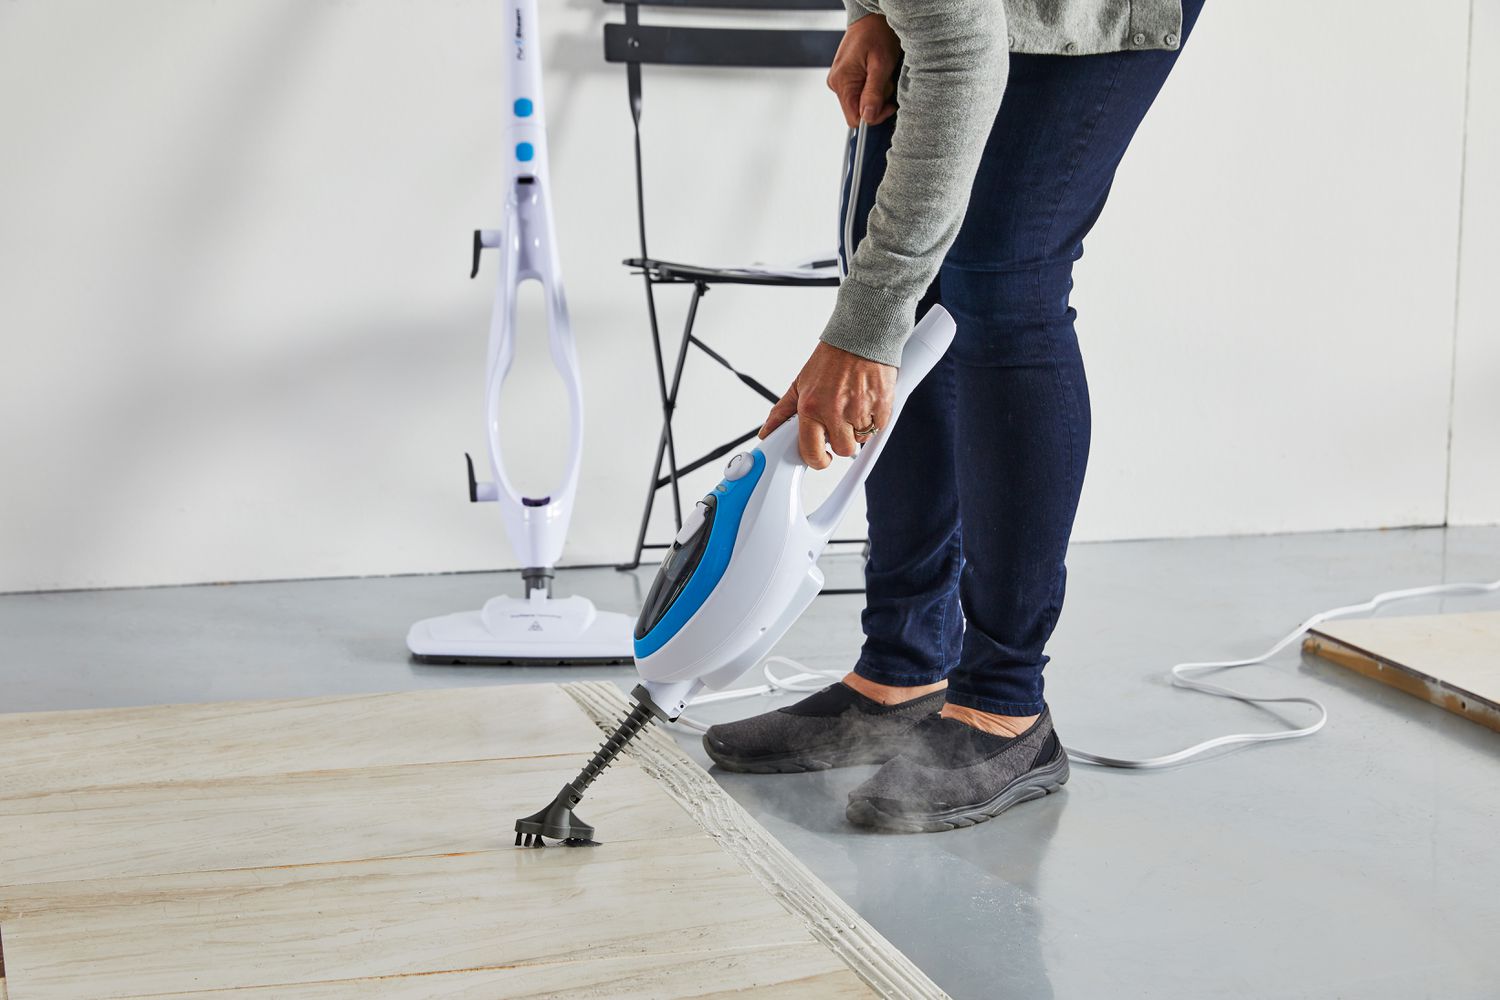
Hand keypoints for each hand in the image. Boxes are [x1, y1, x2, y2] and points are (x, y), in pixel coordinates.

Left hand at [760, 342, 895, 469]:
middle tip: (839, 425)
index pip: (811, 452)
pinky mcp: (882, 405)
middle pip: (842, 450)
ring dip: (857, 429)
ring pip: (861, 439)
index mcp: (811, 408)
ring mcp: (860, 409)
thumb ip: (782, 412)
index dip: (818, 459)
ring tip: (852, 407)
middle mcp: (835, 410)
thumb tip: (767, 432)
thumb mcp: (800, 384)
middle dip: (841, 441)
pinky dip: (873, 419)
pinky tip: (866, 402)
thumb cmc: (831, 360)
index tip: (820, 457)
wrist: (859, 338)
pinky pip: (878, 427)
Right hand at [827, 15, 900, 126]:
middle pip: (858, 111)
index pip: (854, 119)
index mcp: (842, 82)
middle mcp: (836, 84)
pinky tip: (876, 75)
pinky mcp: (844, 79)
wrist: (871, 18)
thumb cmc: (877, 35)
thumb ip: (873, 93)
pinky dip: (872, 88)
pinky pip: (859, 93)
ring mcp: (839, 81)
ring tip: (882, 75)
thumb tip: (867, 117)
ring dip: (876, 94)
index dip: (874, 117)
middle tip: (886, 83)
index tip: (888, 105)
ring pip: (860, 103)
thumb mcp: (881, 65)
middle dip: (877, 103)